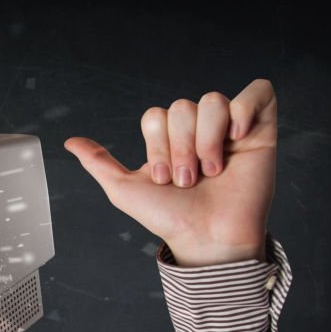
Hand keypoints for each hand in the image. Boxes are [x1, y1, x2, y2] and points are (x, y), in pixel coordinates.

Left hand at [64, 79, 276, 266]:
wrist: (207, 237)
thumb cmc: (170, 218)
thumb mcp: (124, 190)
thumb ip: (98, 163)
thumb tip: (69, 141)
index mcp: (170, 140)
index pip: (156, 115)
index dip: (157, 145)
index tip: (165, 180)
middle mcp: (199, 130)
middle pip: (181, 107)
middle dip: (180, 148)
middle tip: (189, 180)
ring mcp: (230, 128)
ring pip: (212, 101)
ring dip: (206, 140)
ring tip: (212, 171)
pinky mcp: (261, 130)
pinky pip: (256, 93)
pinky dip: (244, 109)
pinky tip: (238, 137)